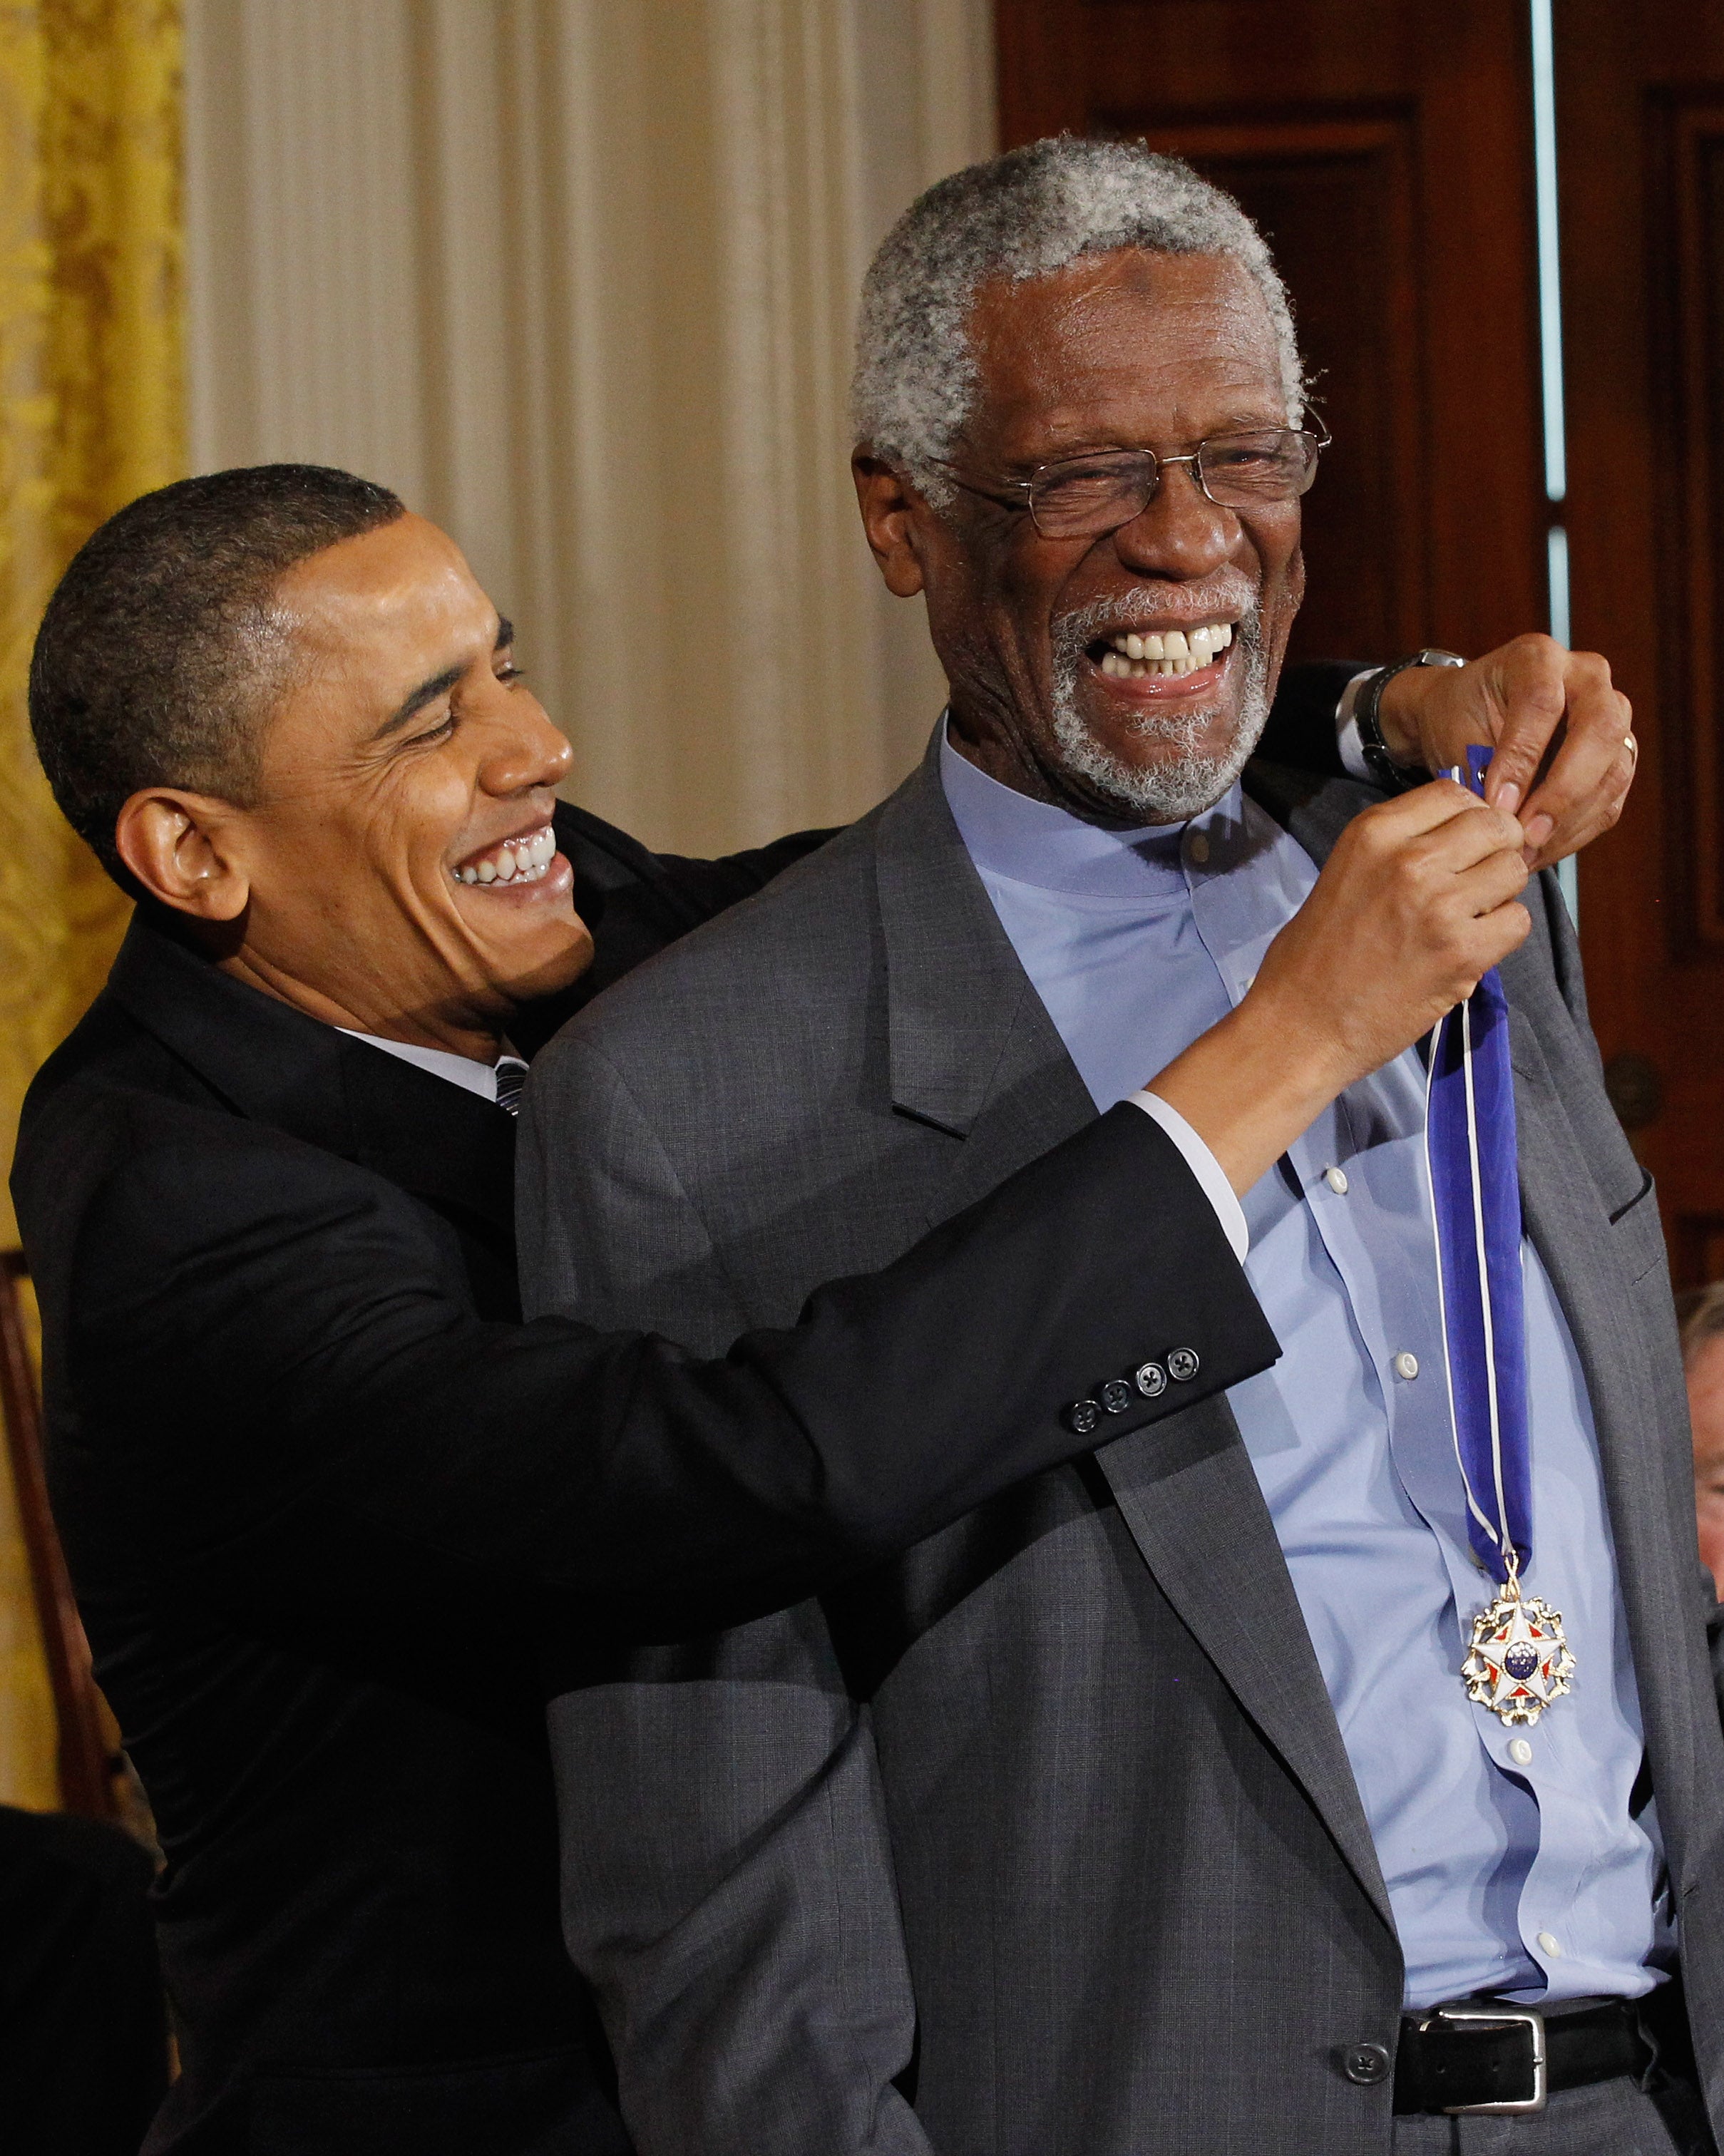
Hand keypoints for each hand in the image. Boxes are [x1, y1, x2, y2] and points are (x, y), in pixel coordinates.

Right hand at [1147, 781, 1529, 1193]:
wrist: (1300, 1028)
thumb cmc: (1313, 957)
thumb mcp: (1344, 872)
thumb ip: (1398, 847)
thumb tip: (1461, 832)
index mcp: (1374, 833)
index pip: (1455, 792)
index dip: (1471, 816)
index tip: (1465, 843)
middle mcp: (1409, 859)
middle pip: (1494, 826)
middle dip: (1496, 850)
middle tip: (1477, 882)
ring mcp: (1440, 905)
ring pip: (1514, 871)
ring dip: (1501, 894)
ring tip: (1469, 919)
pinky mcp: (1462, 952)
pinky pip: (1518, 921)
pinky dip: (1502, 936)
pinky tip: (1469, 950)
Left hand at [1376, 634, 1633, 871]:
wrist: (1469, 716)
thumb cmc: (1459, 717)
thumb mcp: (1456, 731)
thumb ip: (1481, 766)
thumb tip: (1503, 818)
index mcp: (1537, 658)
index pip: (1543, 703)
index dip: (1522, 759)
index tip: (1496, 803)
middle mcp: (1585, 678)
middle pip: (1599, 730)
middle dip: (1564, 791)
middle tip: (1527, 833)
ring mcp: (1610, 715)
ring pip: (1613, 770)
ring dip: (1571, 820)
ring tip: (1528, 852)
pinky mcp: (1616, 755)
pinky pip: (1610, 798)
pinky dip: (1576, 831)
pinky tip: (1542, 851)